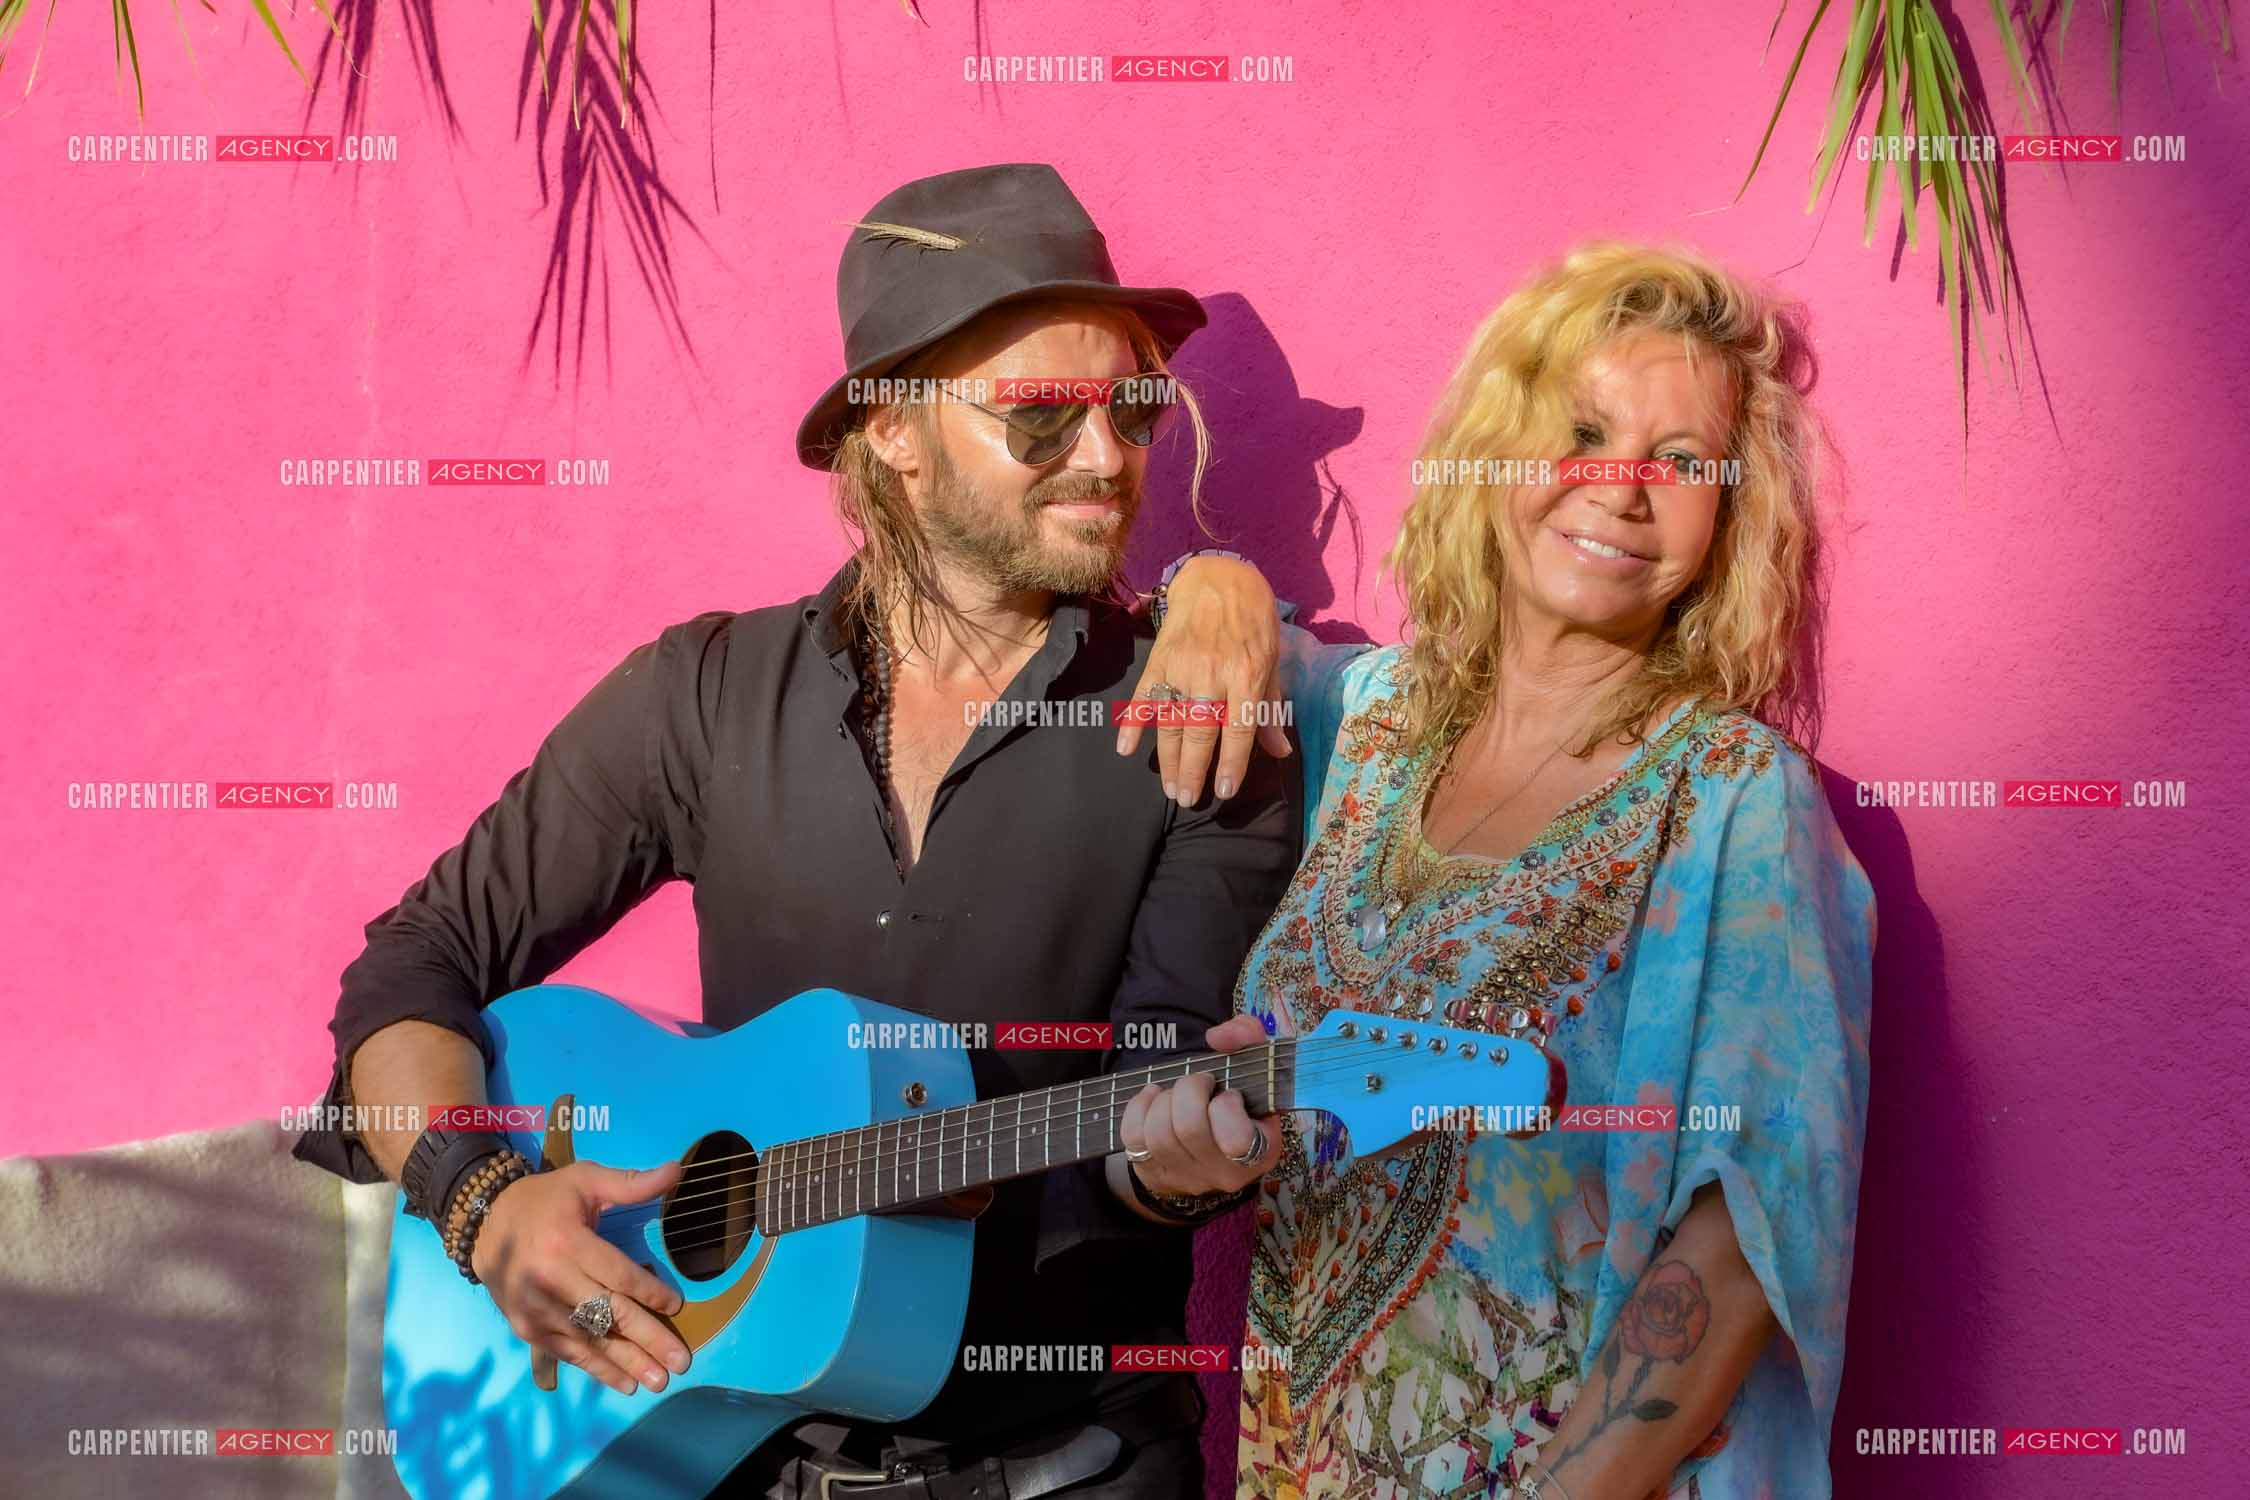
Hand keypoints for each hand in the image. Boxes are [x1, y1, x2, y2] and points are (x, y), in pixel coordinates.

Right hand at [468, 1158, 691, 1395]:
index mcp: (567, 1242)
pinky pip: (567, 1351)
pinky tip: (625, 1382)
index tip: (677, 1306)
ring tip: (659, 1381)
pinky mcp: (525, 1327)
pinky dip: (596, 1369)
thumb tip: (677, 1170)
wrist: (484, 1223)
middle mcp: (549, 1279)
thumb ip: (630, 1183)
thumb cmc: (545, 1200)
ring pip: (589, 1340)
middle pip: (607, 1313)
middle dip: (648, 1340)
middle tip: (681, 1362)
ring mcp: (535, 1308)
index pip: (617, 1274)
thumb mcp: (585, 1179)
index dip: (650, 1292)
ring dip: (626, 1363)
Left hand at [1117, 1015, 1283, 1194]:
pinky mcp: (1156, 1173)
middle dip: (1188, 1090)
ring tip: (1176, 1093)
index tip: (1228, 1093)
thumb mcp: (1253, 1063)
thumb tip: (1218, 1036)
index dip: (1225, 1106)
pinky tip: (1153, 1099)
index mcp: (1261, 1150)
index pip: (1236, 1139)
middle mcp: (1226, 1173)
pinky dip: (1138, 1108)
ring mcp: (1188, 1177)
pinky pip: (1134, 1138)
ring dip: (1164, 1100)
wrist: (1213, 1133)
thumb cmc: (1235, 1095)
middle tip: (1198, 1082)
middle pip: (1190, 1129)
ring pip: (1160, 1135)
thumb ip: (1246, 1035)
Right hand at [1119, 555, 1290, 805]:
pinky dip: (1131, 722)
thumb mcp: (1273, 662)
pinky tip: (1125, 748)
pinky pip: (1143, 695)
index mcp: (1247, 675)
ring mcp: (1183, 667)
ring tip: (1170, 787)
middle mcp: (1214, 674)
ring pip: (1171, 721)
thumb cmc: (1254, 621)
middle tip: (1187, 799)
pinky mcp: (1160, 659)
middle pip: (1200, 732)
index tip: (1223, 792)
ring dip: (1167, 757)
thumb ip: (1272, 709)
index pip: (1238, 730)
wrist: (1220, 577)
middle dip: (1192, 770)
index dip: (1231, 764)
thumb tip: (1279, 753)